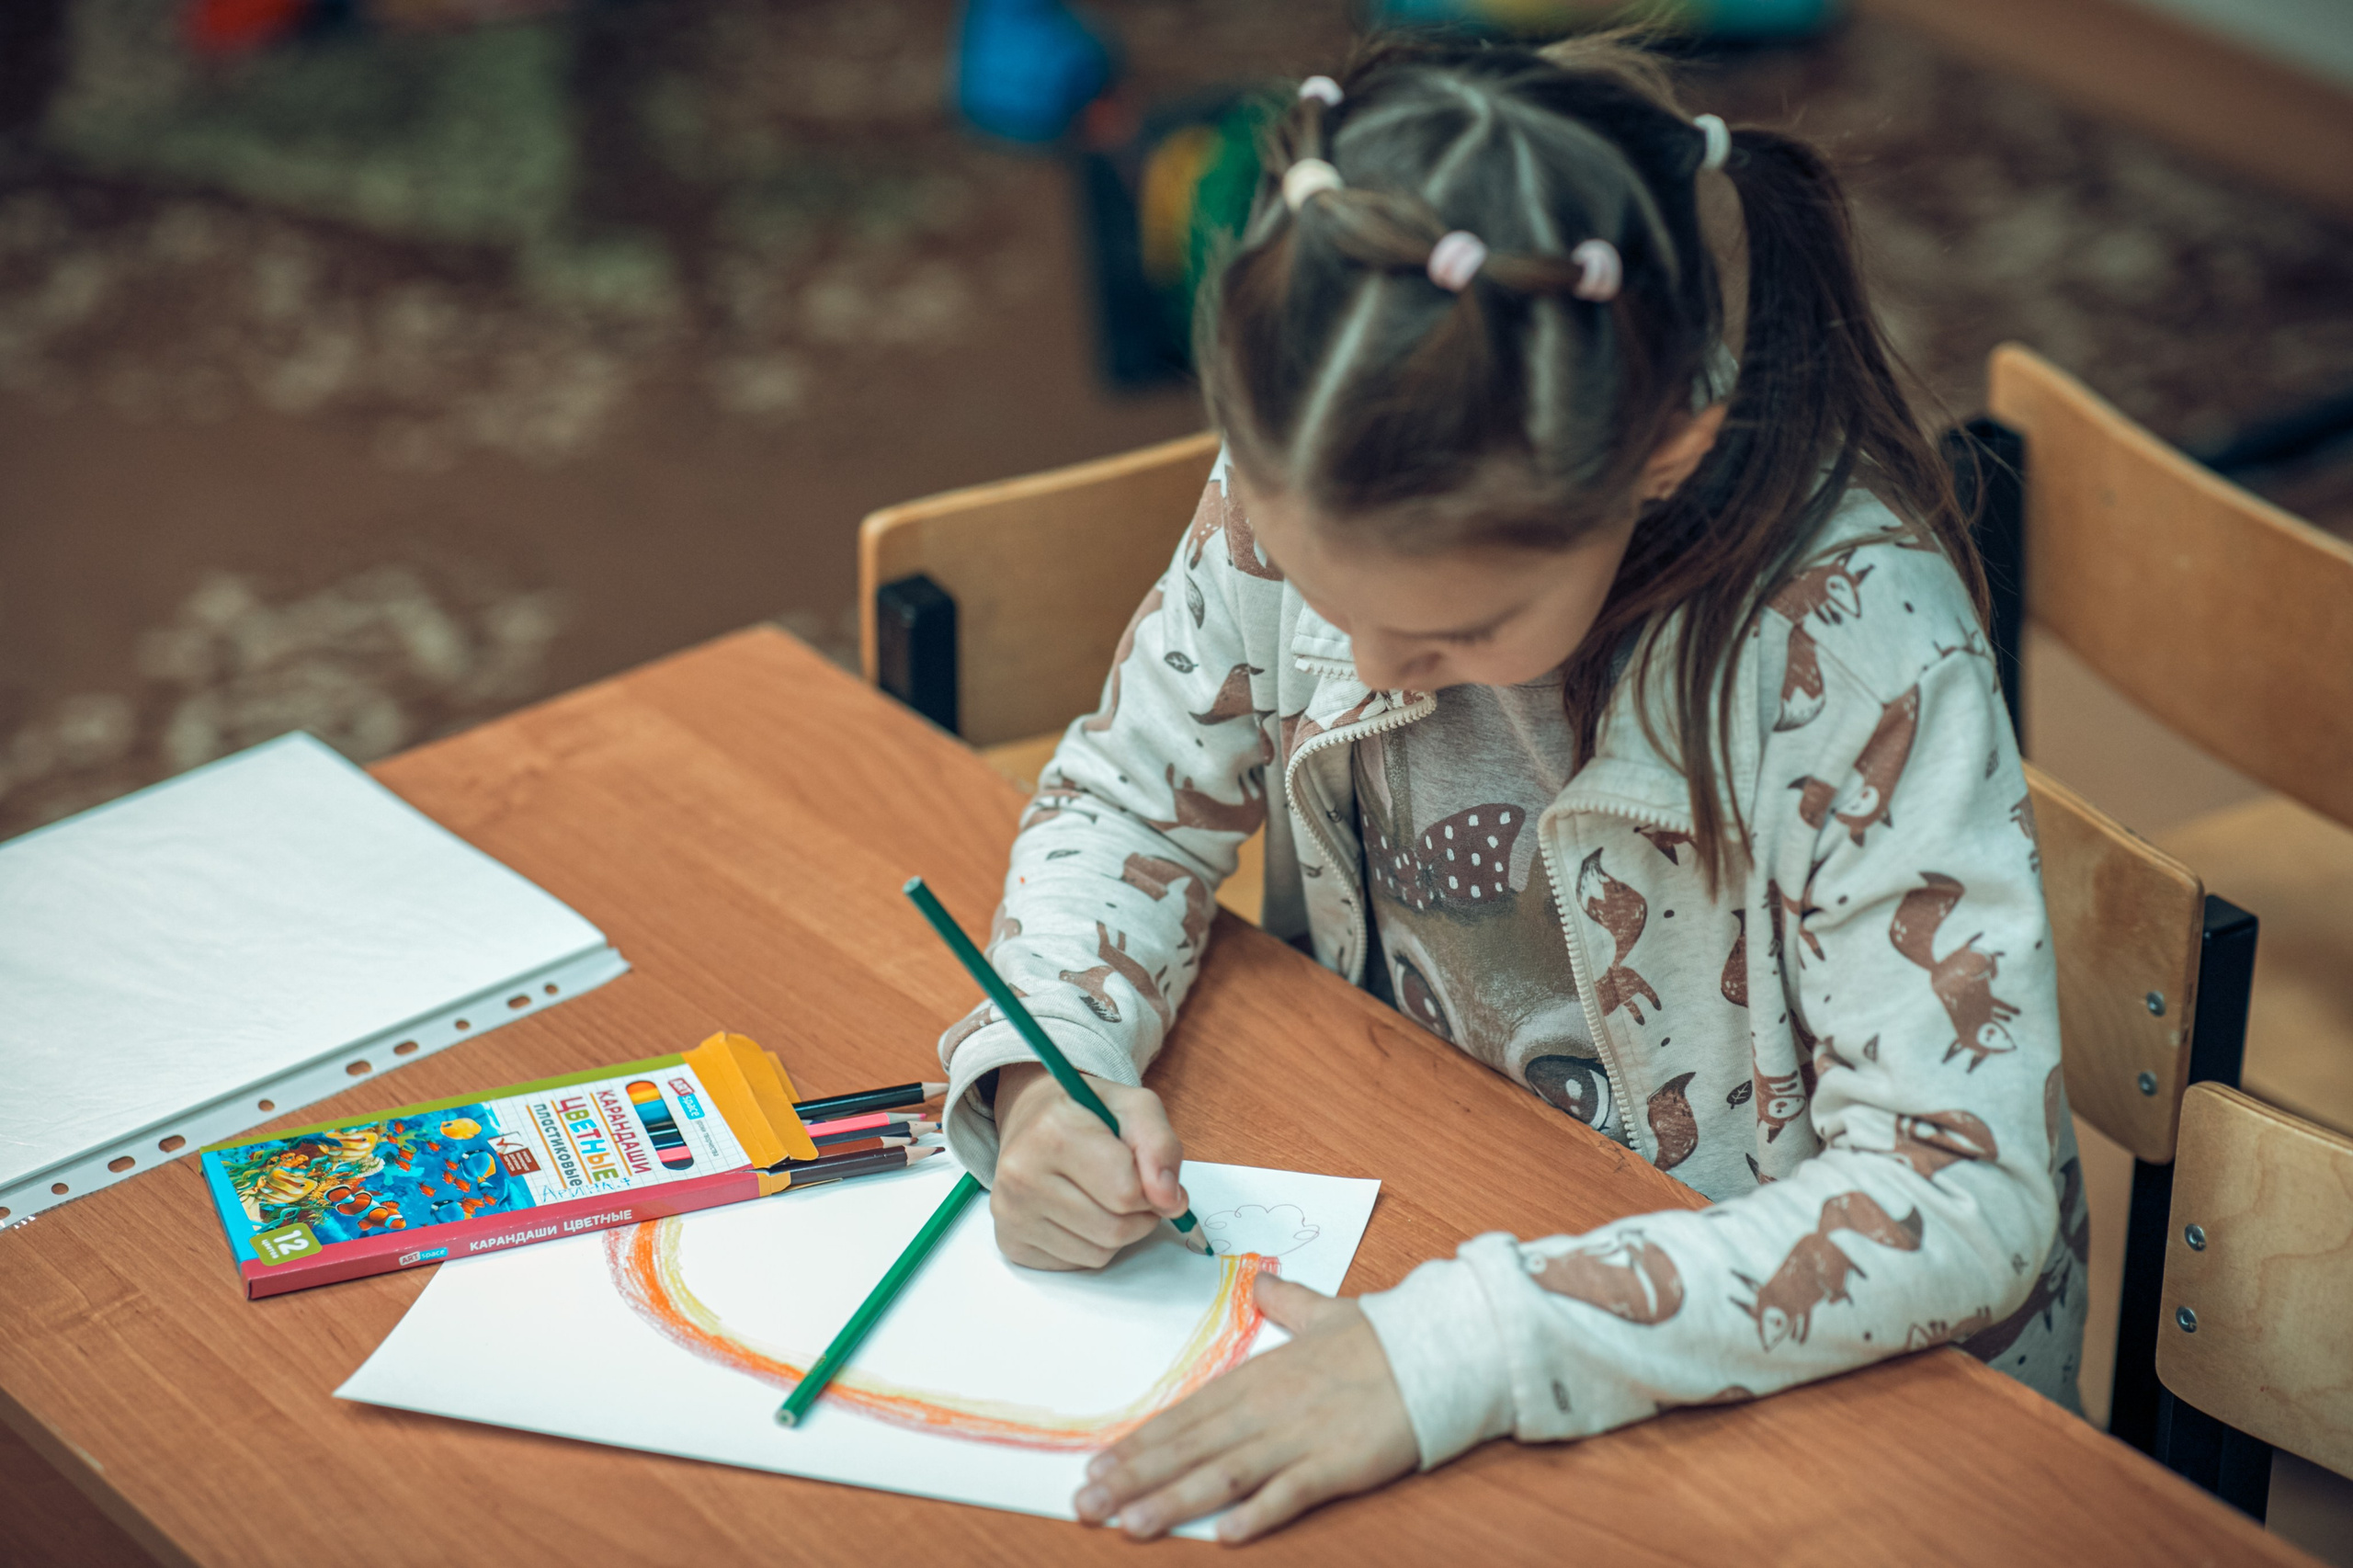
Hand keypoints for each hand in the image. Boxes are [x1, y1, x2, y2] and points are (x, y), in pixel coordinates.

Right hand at [990, 1063, 1189, 1269]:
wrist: (1032, 1120)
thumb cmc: (1087, 1114)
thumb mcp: (1135, 1108)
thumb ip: (1161, 1147)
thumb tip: (1170, 1201)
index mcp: (1053, 1131)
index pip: (1126, 1191)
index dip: (1153, 1187)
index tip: (1148, 1173)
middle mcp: (1021, 1174)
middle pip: (1114, 1229)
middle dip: (1139, 1214)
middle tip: (1132, 1189)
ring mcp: (1010, 1212)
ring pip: (1098, 1253)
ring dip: (1118, 1232)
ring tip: (1104, 1197)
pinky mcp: (1010, 1242)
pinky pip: (1076, 1264)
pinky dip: (1090, 1245)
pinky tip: (1079, 1213)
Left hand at [1074, 1274, 1419, 1542]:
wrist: (1440, 1348)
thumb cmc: (1382, 1336)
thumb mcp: (1325, 1312)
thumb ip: (1286, 1301)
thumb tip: (1262, 1281)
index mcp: (1260, 1375)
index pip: (1185, 1414)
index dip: (1139, 1442)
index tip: (1097, 1464)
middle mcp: (1268, 1407)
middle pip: (1189, 1448)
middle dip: (1134, 1478)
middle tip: (1086, 1504)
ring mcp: (1300, 1437)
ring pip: (1223, 1474)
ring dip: (1172, 1501)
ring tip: (1128, 1523)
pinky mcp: (1338, 1464)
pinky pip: (1291, 1493)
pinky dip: (1257, 1513)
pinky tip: (1224, 1534)